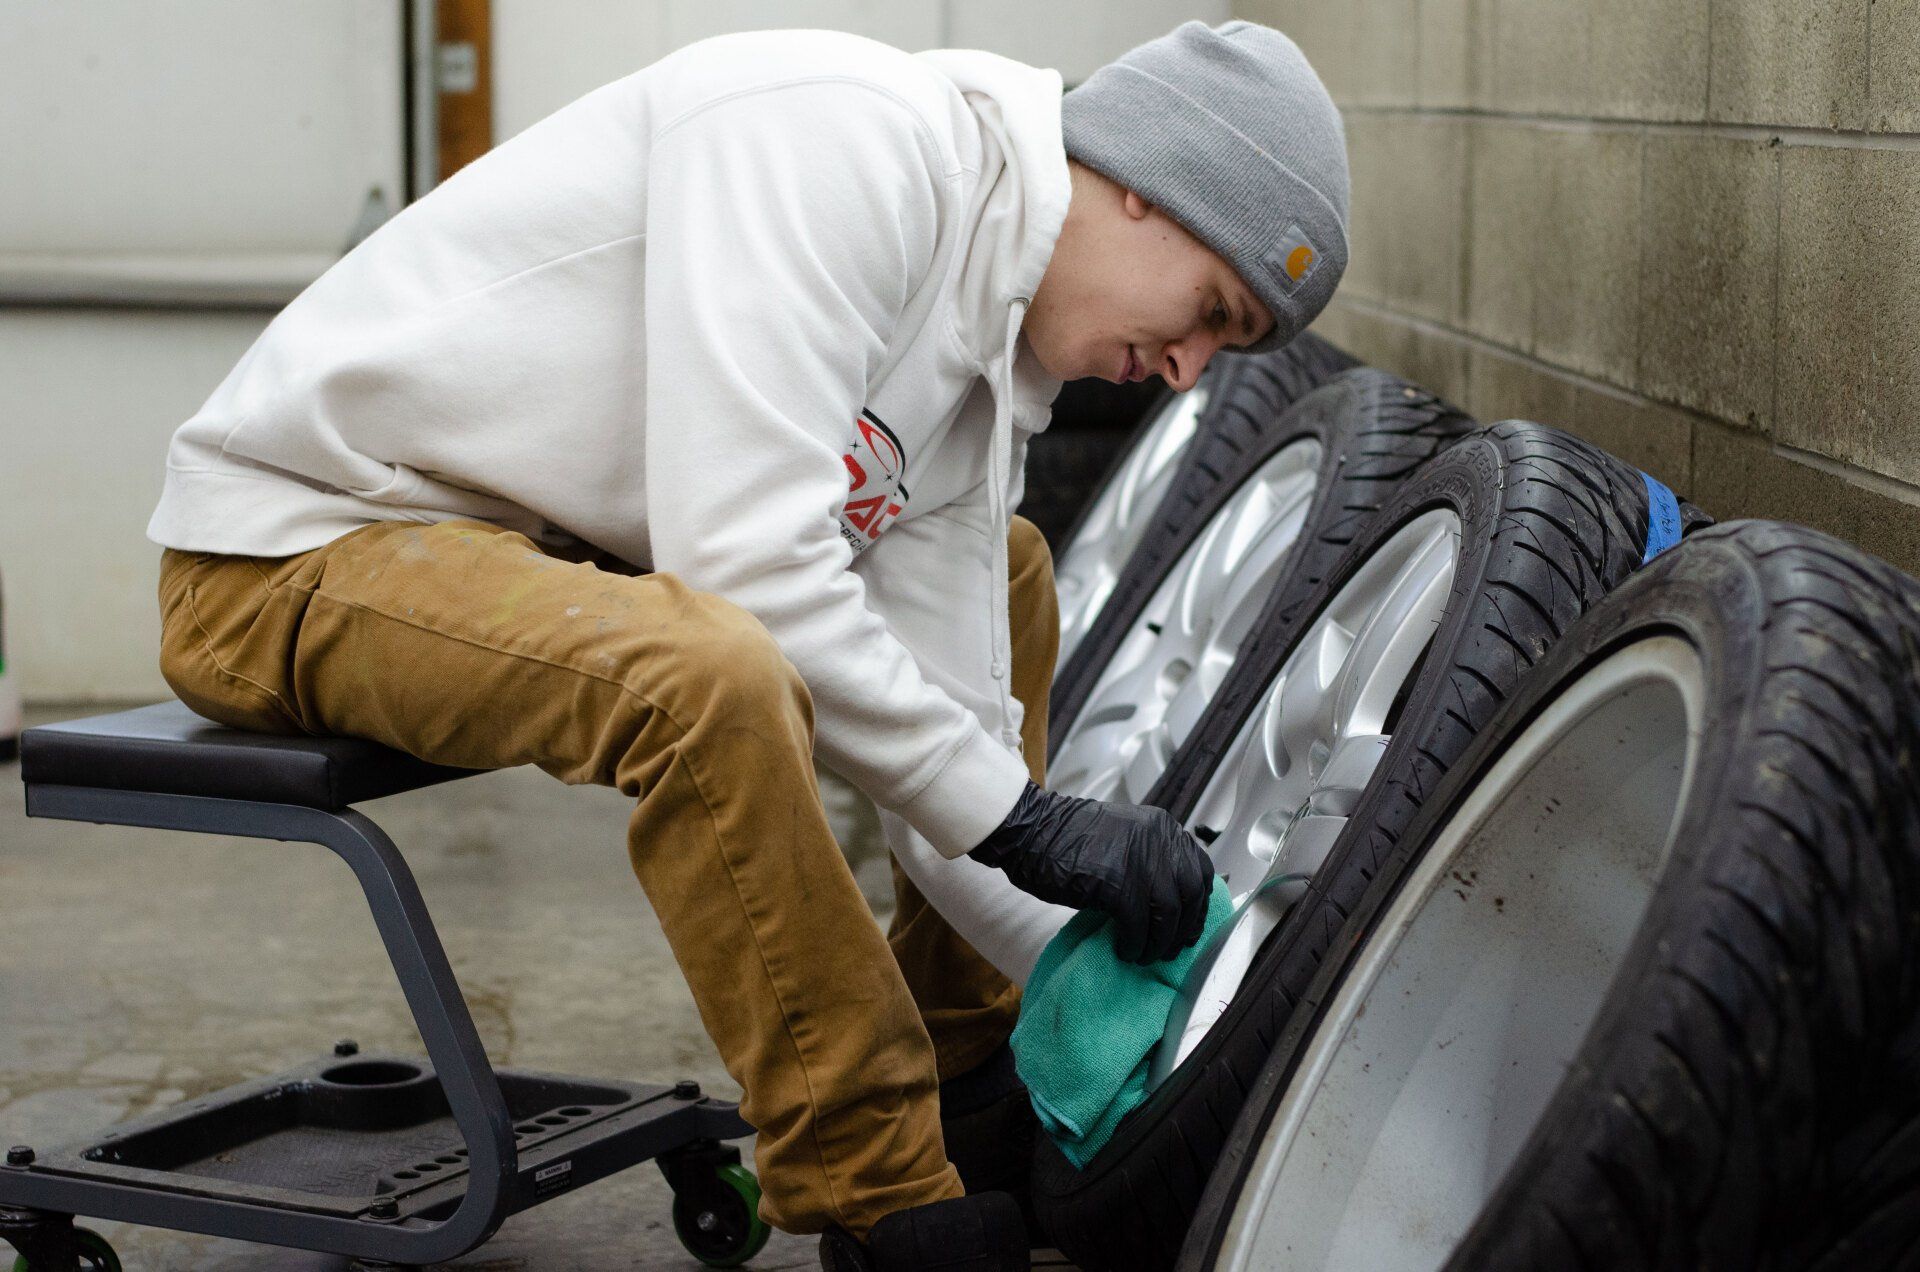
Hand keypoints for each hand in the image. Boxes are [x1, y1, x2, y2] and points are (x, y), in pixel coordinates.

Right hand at [970, 780, 1214, 963]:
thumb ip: (1149, 859)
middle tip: (1171, 948)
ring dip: (1159, 941)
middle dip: (1184, 928)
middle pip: (1190, 894)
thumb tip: (1167, 903)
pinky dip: (1135, 943)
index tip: (1191, 925)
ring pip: (1168, 913)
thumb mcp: (1123, 839)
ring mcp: (1139, 859)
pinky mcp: (1118, 883)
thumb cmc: (1067, 838)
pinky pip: (1138, 924)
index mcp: (1161, 827)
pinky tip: (1125, 949)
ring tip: (1145, 954)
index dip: (1199, 904)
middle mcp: (1158, 839)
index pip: (1200, 869)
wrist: (1030, 831)